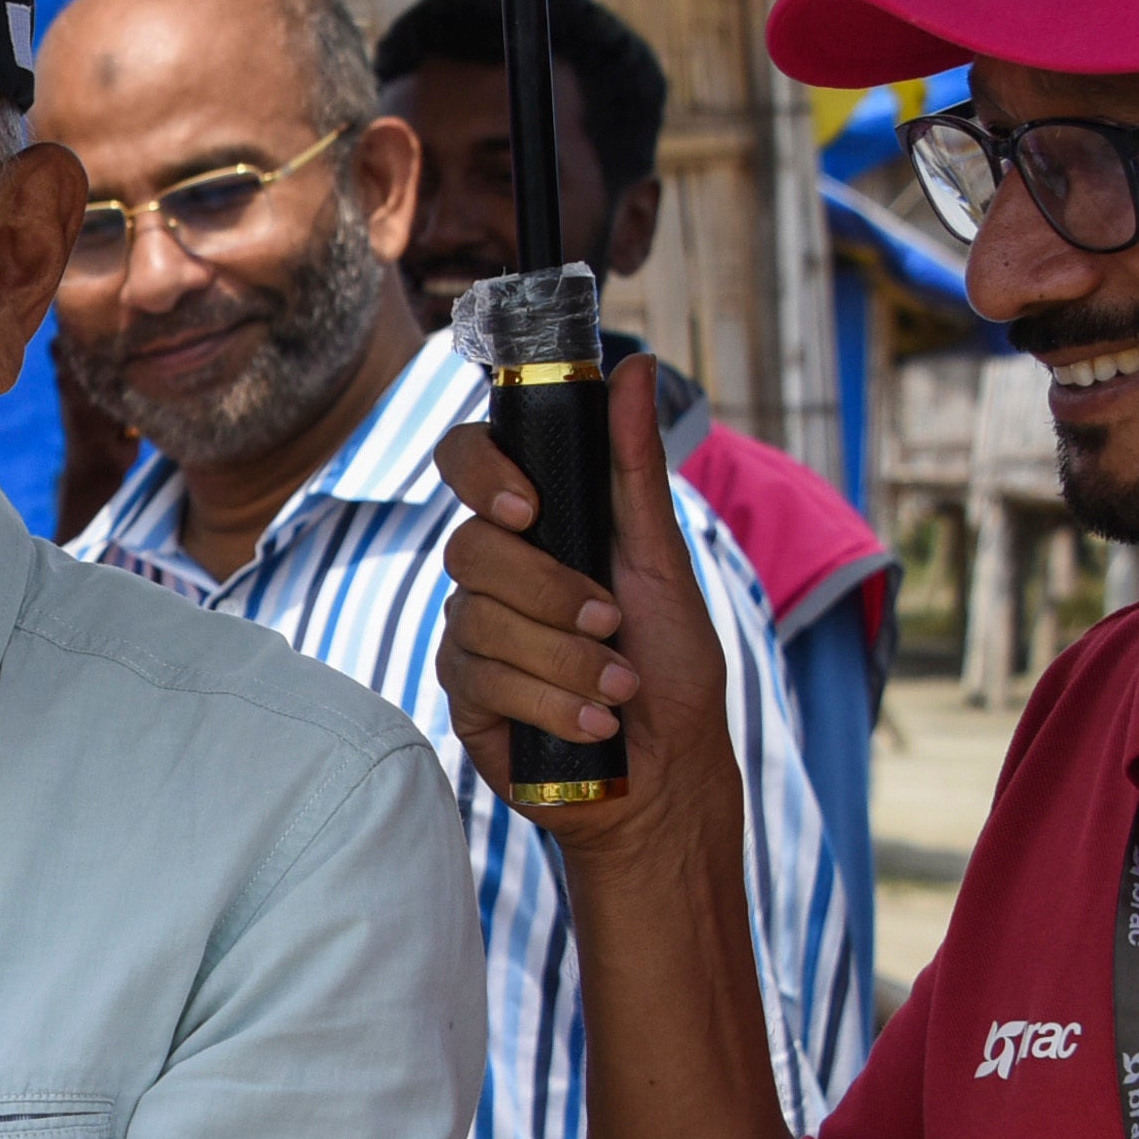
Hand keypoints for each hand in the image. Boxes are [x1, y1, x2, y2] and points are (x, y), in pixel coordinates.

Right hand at [433, 355, 739, 864]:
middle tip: (610, 622)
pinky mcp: (466, 697)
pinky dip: (551, 702)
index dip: (480, 473)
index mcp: (538, 528)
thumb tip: (633, 363)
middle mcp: (496, 574)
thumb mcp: (662, 561)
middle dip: (550, 592)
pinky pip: (483, 680)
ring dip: (565, 660)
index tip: (527, 509)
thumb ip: (634, 466)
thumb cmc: (672, 668)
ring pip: (479, 619)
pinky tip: (594, 724)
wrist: (666, 776)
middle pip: (469, 547)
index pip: (469, 461)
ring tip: (619, 689)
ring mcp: (474, 634)